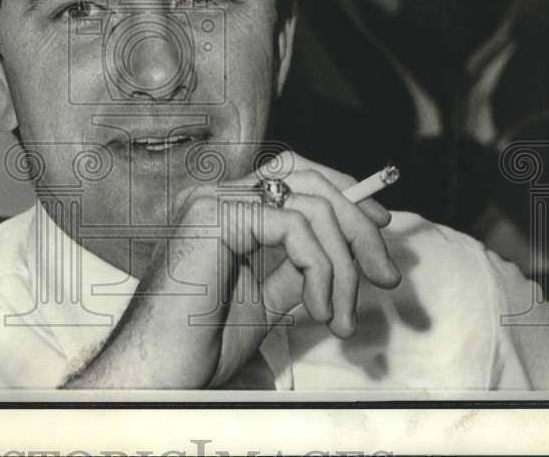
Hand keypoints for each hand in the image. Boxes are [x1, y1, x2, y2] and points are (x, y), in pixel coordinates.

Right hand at [62, 151, 400, 388]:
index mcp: (223, 210)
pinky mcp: (215, 214)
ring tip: (340, 316)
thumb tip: (345, 250)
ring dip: (343, 263)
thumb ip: (298, 267)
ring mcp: (212, 199)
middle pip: (308, 180)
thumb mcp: (267, 298)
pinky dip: (321, 268)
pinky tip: (316, 310)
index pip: (294, 177)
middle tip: (387, 276)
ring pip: (309, 205)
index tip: (380, 230)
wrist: (161, 371)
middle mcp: (215, 194)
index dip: (343, 195)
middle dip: (357, 225)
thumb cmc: (201, 345)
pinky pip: (295, 227)